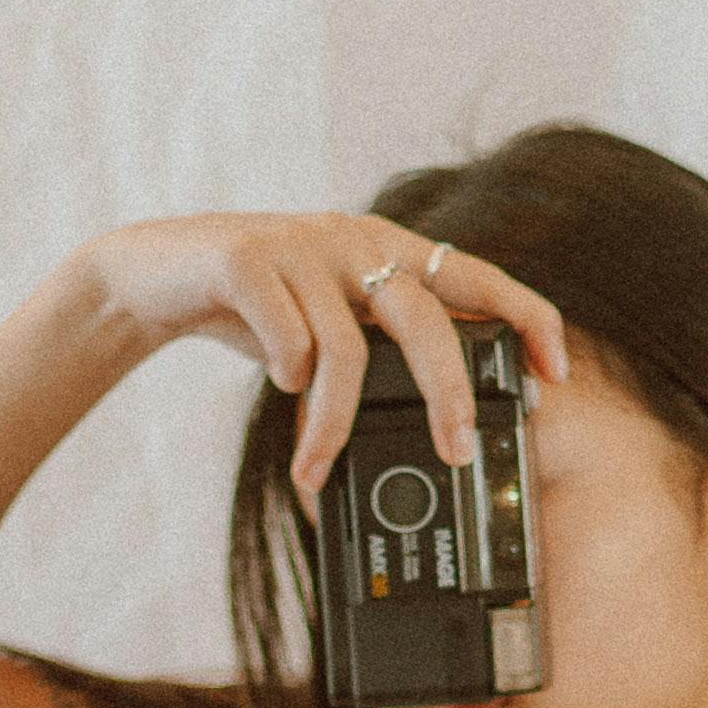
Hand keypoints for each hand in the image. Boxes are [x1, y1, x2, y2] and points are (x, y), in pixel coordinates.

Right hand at [73, 212, 567, 508]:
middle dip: (448, 393)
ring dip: (334, 424)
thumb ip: (382, 349)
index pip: (479, 276)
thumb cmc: (253, 307)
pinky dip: (287, 377)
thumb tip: (446, 419)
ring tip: (315, 468)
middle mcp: (356, 239)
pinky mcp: (248, 259)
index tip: (554, 373)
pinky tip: (276, 386)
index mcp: (388, 251)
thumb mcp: (329, 323)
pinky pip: (289, 338)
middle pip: (426, 318)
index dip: (526, 318)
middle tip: (456, 452)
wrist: (153, 274)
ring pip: (347, 348)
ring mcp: (302, 246)